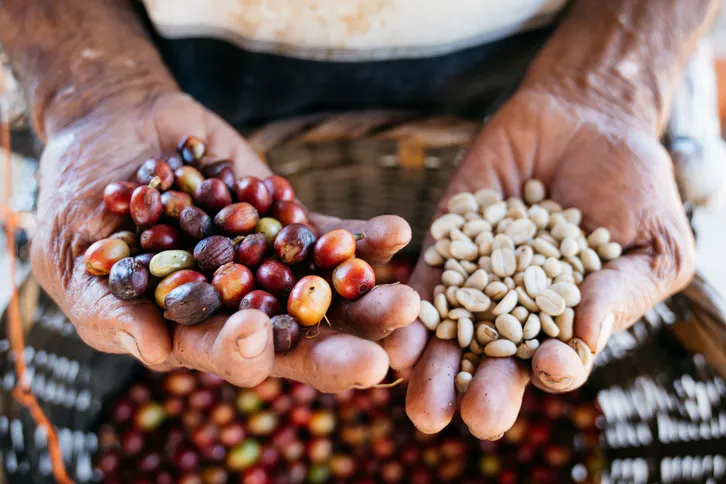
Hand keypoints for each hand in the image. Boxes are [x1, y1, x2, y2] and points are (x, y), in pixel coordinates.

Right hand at [32, 90, 419, 391]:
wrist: (117, 131)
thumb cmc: (81, 203)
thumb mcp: (74, 257)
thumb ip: (108, 308)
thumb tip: (151, 349)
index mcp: (193, 330)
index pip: (225, 354)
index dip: (243, 352)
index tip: (257, 334)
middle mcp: (244, 308)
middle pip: (297, 340)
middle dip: (338, 350)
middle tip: (382, 358)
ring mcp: (275, 267)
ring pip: (329, 294)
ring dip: (369, 300)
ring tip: (408, 300)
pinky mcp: (293, 225)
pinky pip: (335, 237)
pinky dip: (365, 239)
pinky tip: (397, 234)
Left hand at [384, 88, 694, 437]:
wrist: (583, 120)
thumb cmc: (631, 186)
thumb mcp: (652, 240)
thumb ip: (623, 291)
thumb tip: (586, 336)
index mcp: (568, 327)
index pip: (556, 363)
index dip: (554, 369)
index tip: (551, 364)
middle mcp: (515, 317)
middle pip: (490, 367)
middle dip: (473, 393)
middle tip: (455, 417)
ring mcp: (474, 283)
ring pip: (446, 336)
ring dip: (427, 364)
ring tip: (413, 385)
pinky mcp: (444, 248)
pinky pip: (423, 282)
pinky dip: (407, 305)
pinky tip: (394, 323)